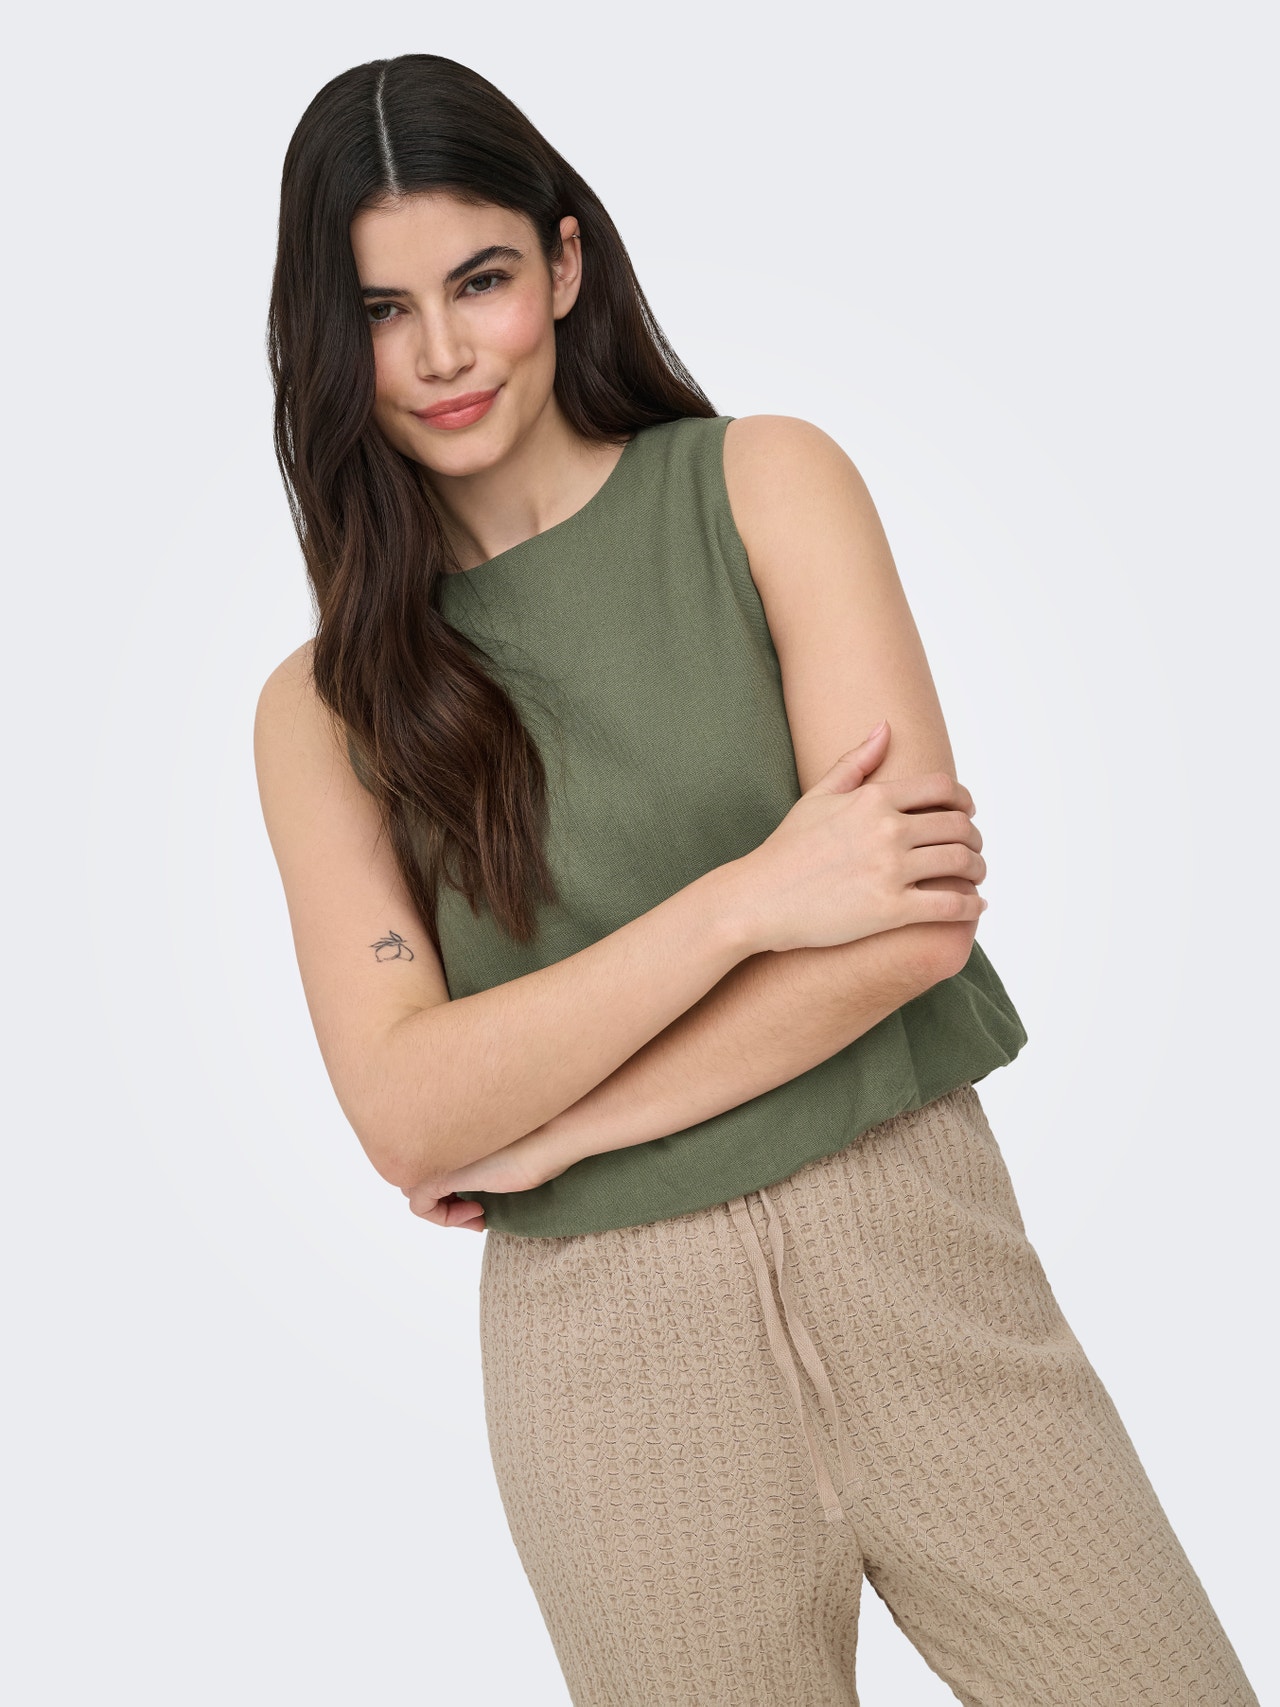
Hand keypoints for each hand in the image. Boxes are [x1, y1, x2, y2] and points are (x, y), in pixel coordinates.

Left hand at [401, 1126, 569, 1230]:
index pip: (428, 1161)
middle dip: (445, 1201)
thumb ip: (478, 1165)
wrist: (550, 1137)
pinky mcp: (439, 1174)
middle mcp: (438, 1138)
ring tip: (478, 1212)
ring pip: (415, 1191)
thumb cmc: (537, 1144)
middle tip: (478, 1211)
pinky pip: (420, 1206)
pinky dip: (444, 1218)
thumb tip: (473, 1187)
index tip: (480, 1204)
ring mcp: (436, 1155)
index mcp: (451, 1130)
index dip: (451, 1191)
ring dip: (446, 1210)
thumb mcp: (499, 1158)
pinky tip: (477, 1214)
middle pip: (418, 1175)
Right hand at [729, 720, 987, 954]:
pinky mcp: (889, 909)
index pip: (942, 789)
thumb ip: (855, 761)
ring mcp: (889, 870)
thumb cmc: (786, 850)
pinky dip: (971, 907)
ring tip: (975, 878)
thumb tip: (885, 726)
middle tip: (974, 851)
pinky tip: (974, 908)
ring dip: (978, 870)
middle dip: (974, 839)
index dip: (964, 801)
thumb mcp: (817, 797)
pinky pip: (949, 905)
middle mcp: (887, 829)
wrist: (758, 898)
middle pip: (958, 826)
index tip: (967, 814)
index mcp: (873, 799)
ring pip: (960, 863)